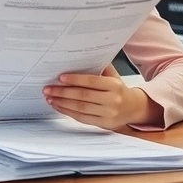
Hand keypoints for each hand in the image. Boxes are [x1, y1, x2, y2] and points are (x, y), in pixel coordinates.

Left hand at [43, 65, 159, 128]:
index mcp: (115, 86)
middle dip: (63, 92)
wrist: (134, 108)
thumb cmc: (118, 89)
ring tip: (50, 98)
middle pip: (83, 96)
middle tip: (48, 89)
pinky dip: (68, 112)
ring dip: (62, 103)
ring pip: (81, 108)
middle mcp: (112, 100)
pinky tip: (58, 106)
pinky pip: (82, 118)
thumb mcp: (113, 76)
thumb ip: (99, 67)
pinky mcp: (104, 124)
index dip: (75, 79)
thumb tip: (79, 58)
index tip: (60, 78)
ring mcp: (108, 114)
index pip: (92, 82)